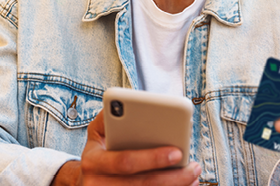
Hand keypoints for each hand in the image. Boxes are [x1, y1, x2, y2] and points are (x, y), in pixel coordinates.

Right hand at [52, 110, 200, 185]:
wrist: (85, 181)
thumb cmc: (99, 150)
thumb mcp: (97, 131)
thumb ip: (109, 116)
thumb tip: (128, 102)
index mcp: (93, 162)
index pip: (125, 161)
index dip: (152, 158)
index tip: (176, 151)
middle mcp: (97, 184)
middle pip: (141, 184)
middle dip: (172, 176)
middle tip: (194, 167)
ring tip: (194, 176)